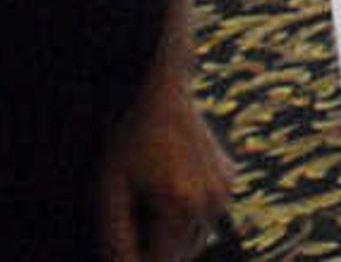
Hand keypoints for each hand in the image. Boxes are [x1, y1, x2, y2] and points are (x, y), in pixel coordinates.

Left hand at [94, 64, 233, 261]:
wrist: (161, 95)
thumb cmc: (130, 141)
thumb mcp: (111, 189)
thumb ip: (116, 235)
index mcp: (180, 206)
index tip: (125, 258)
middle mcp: (210, 200)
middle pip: (184, 253)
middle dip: (159, 252)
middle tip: (133, 232)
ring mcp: (224, 188)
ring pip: (200, 235)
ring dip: (176, 236)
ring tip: (149, 211)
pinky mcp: (229, 177)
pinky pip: (210, 212)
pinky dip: (191, 214)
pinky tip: (170, 191)